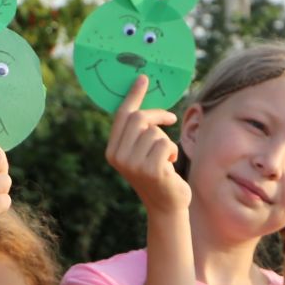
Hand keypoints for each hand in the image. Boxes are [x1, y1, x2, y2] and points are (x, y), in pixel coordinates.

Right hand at [106, 75, 188, 215]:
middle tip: (170, 119)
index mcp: (113, 151)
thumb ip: (139, 132)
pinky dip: (172, 150)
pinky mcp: (151, 170)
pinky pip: (165, 144)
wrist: (166, 205)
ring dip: (166, 140)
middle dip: (157, 116)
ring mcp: (133, 165)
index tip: (143, 78)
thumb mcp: (142, 152)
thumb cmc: (158, 174)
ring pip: (154, 132)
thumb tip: (145, 103)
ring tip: (166, 157)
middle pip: (139, 119)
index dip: (134, 96)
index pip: (122, 116)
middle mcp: (118, 157)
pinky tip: (170, 165)